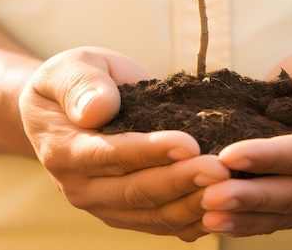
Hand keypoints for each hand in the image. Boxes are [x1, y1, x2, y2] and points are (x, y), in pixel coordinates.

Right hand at [19, 47, 229, 240]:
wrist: (67, 108)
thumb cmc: (75, 81)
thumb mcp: (71, 67)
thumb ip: (81, 85)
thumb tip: (97, 110)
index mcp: (63, 149)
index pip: (110, 155)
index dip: (150, 151)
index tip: (188, 143)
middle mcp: (79, 187)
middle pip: (135, 192)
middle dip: (180, 182)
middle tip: (219, 170)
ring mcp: (103, 205)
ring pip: (152, 215)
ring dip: (191, 204)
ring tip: (228, 188)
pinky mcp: (125, 213)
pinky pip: (161, 224)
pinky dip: (192, 220)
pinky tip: (222, 207)